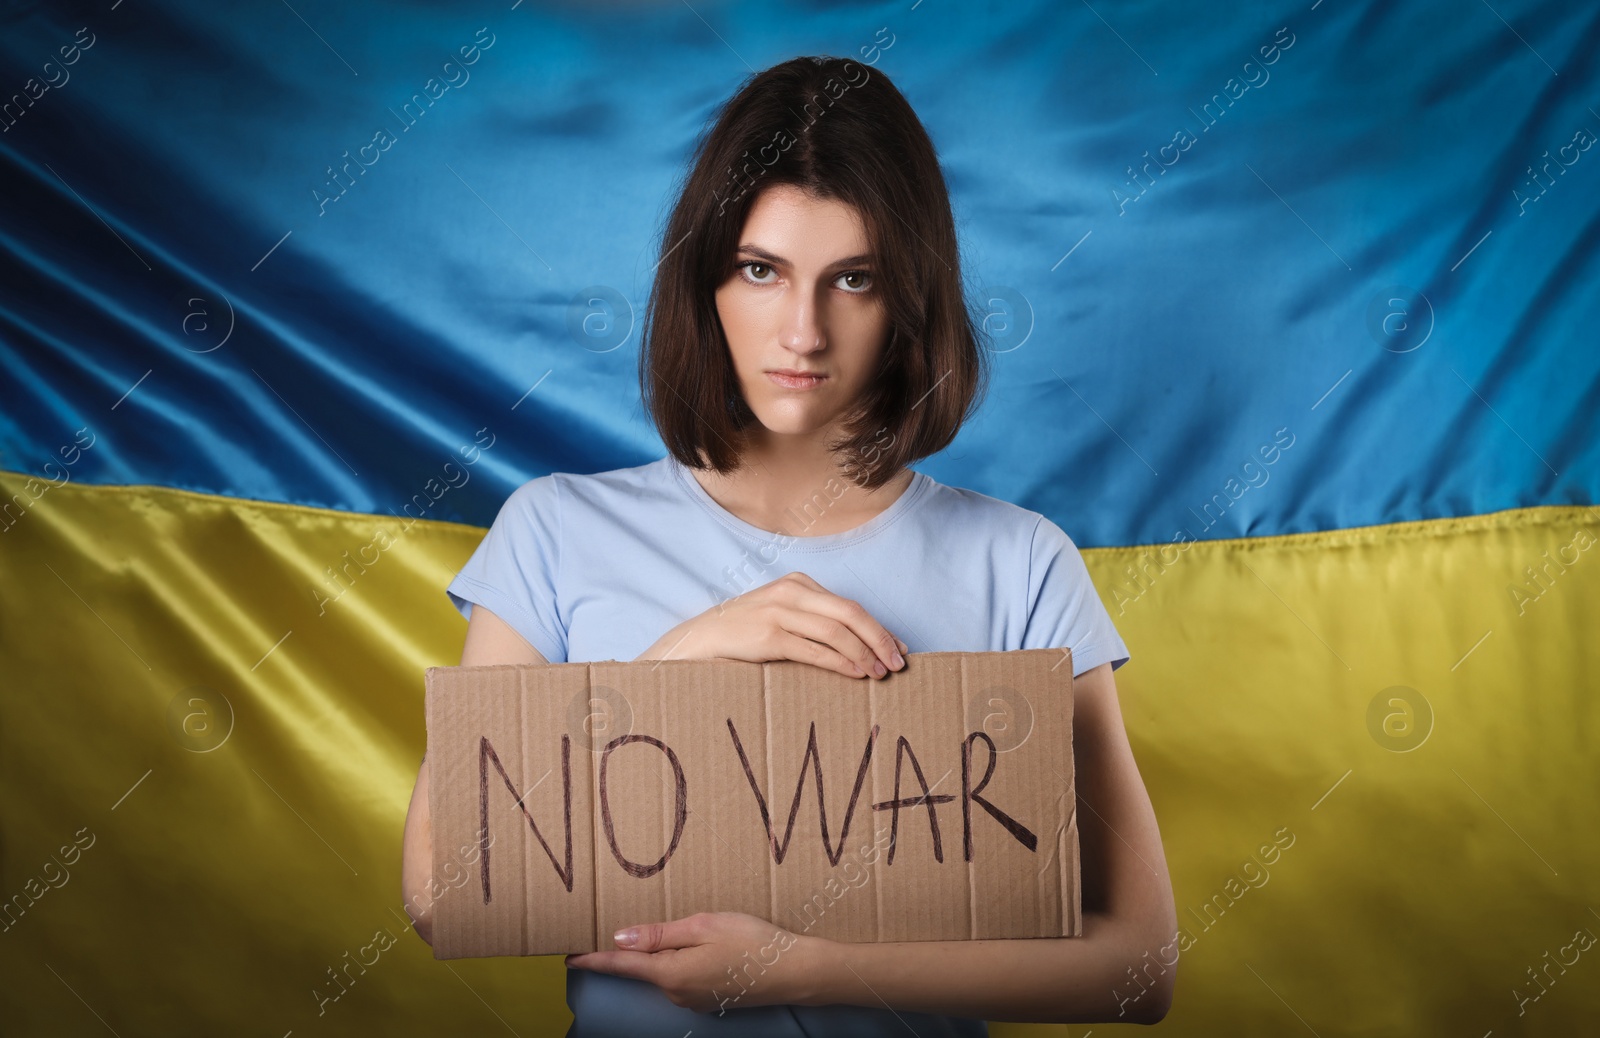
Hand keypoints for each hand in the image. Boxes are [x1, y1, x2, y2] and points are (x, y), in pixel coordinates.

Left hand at [565, 911, 821, 1012]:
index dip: (593, 959)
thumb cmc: (752, 942)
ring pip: (664, 973)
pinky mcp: (709, 998)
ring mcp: (693, 999)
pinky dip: (678, 962)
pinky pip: (682, 978)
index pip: (621, 965)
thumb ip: (659, 934)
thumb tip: (619, 939)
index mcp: (670, 974)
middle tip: (613, 925)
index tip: (568, 955)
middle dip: (628, 951)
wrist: (795, 972)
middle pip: (642, 969)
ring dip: (659, 954)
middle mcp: (676, 993)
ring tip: (665, 929)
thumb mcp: (703, 926)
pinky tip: (695, 946)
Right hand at [636, 572, 908, 679]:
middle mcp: (792, 592)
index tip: (899, 647)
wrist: (698, 640)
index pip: (850, 605)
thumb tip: (856, 646)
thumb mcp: (779, 616)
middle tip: (899, 662)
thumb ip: (812, 622)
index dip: (879, 627)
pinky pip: (815, 650)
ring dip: (864, 654)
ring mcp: (779, 612)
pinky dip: (840, 662)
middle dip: (880, 638)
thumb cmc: (744, 634)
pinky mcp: (769, 635)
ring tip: (879, 673)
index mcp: (799, 583)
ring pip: (837, 631)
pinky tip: (855, 673)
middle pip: (851, 613)